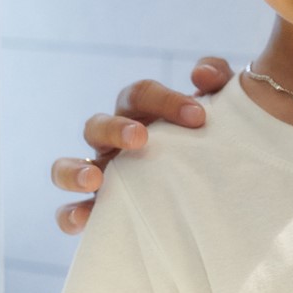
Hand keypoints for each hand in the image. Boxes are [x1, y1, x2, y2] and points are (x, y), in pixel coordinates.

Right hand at [50, 58, 230, 233]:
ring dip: (75, 170)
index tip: (198, 117)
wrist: (226, 194)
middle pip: (98, 126)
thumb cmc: (216, 143)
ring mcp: (101, 177)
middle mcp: (114, 144)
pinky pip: (70, 213)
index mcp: (140, 115)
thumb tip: (199, 74)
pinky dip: (71, 214)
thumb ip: (217, 77)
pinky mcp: (99, 213)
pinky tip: (85, 219)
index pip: (141, 96)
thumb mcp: (224, 108)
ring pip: (66, 168)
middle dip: (116, 129)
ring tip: (94, 180)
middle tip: (142, 139)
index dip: (165, 100)